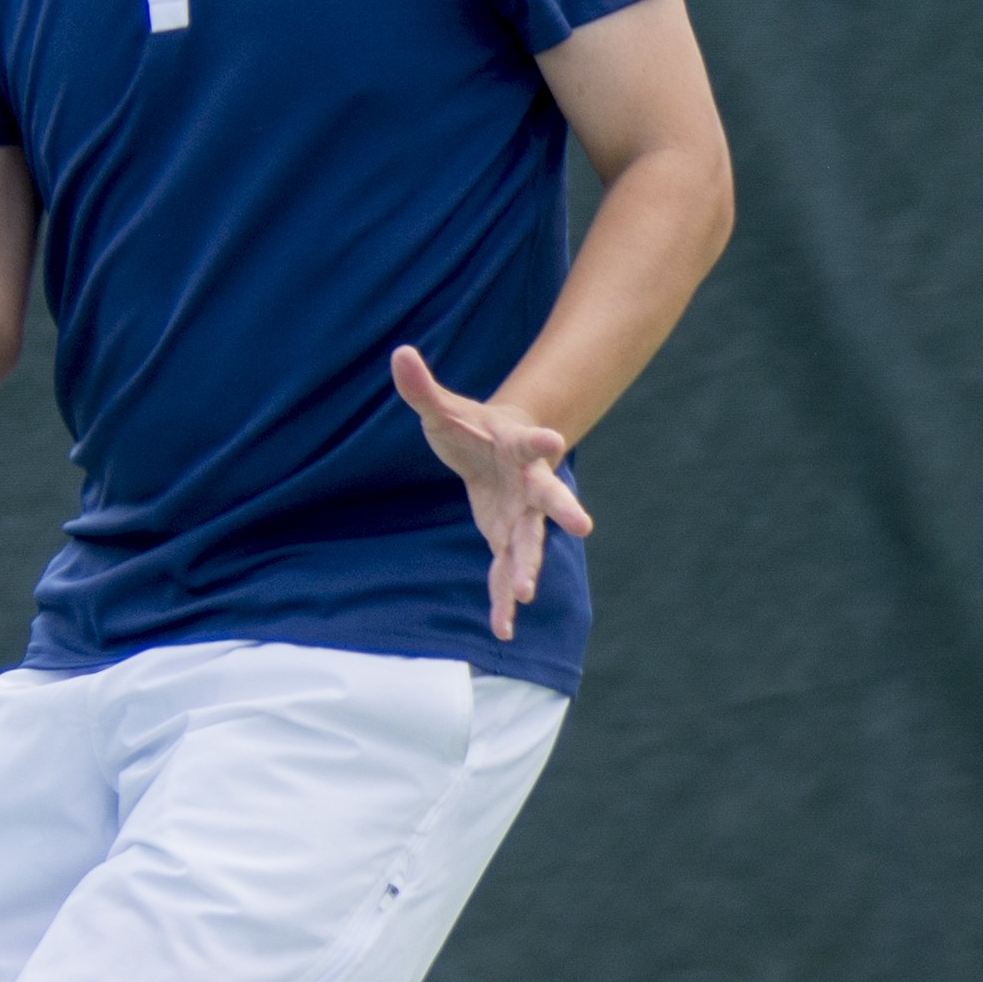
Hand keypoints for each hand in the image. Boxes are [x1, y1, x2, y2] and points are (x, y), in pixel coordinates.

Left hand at [389, 345, 590, 642]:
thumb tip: (398, 352)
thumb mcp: (443, 408)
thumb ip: (422, 387)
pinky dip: (503, 600)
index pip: (535, 442)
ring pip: (530, 544)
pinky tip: (500, 629)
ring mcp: (522, 516)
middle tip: (583, 525)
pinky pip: (507, 573)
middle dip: (564, 510)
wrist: (497, 449)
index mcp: (519, 447)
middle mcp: (530, 485)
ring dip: (527, 568)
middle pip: (550, 498)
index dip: (542, 440)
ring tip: (525, 596)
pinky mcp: (508, 540)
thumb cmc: (472, 426)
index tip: (553, 440)